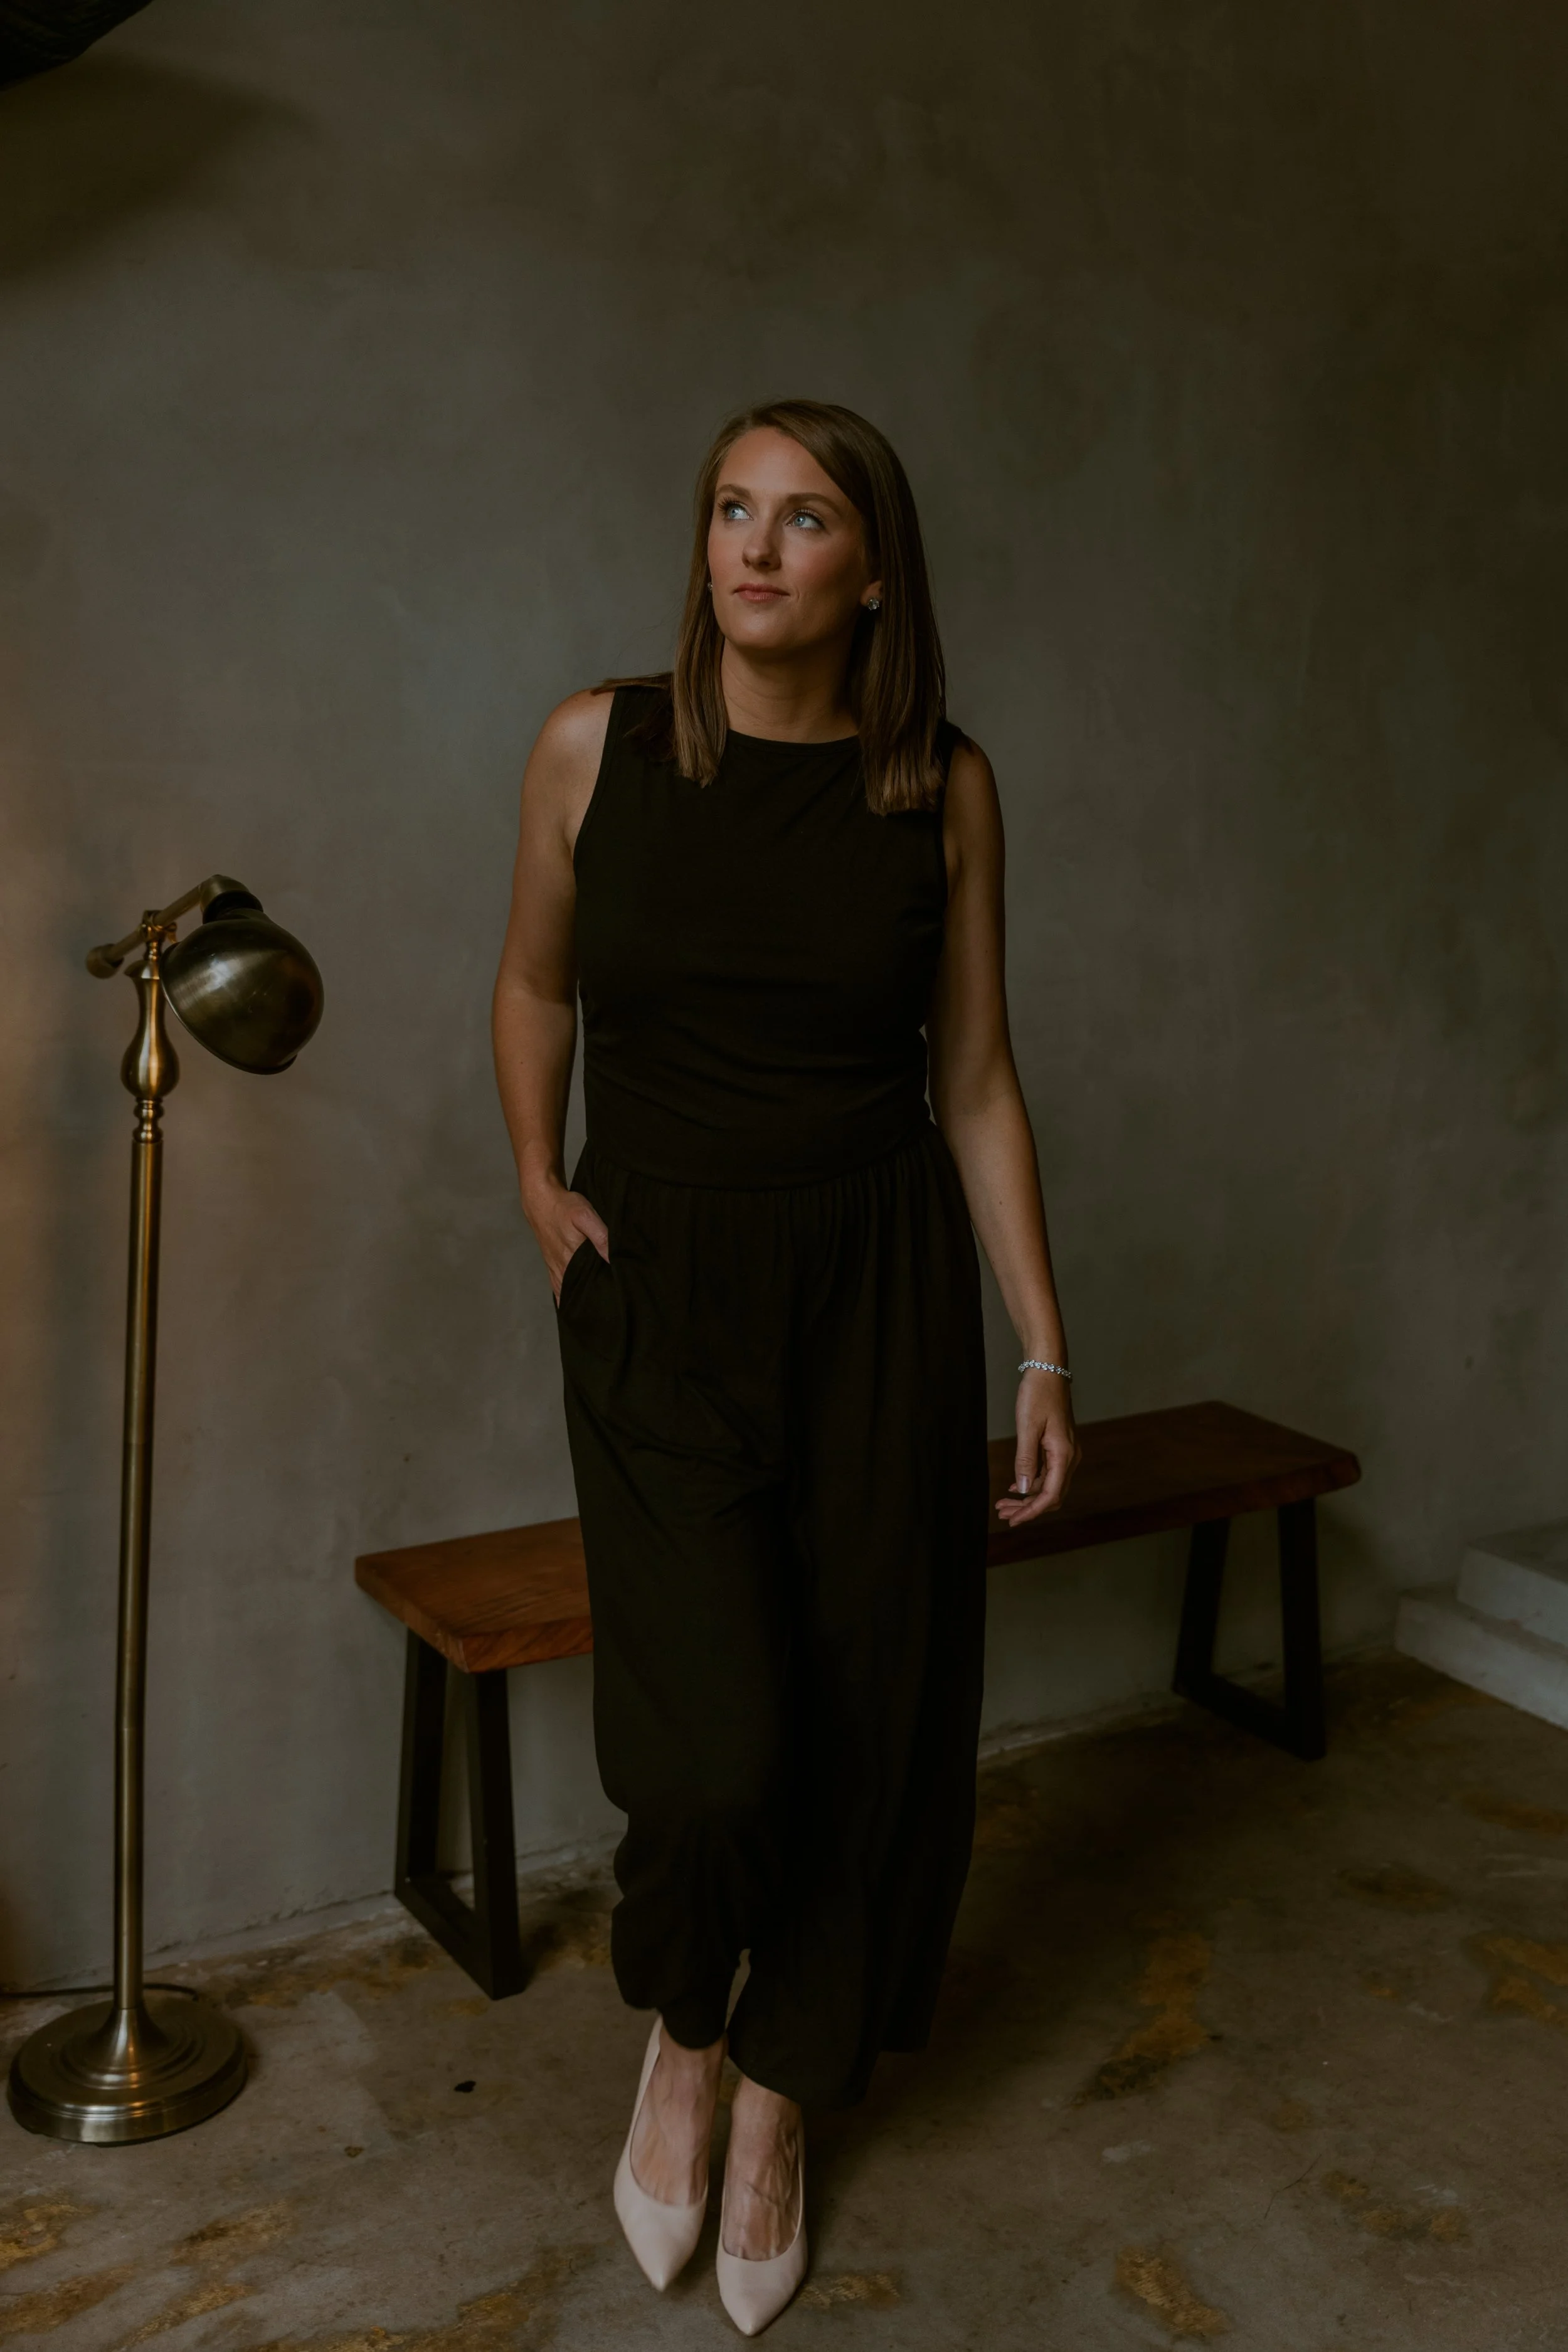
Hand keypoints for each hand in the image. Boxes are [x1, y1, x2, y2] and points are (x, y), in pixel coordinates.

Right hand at [523, 1178, 609, 1303]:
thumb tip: (613, 1259)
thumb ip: (601, 1237)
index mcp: (571, 1259)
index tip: (616, 1305)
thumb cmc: (564, 1206)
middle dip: (593, 1303)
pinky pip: (558, 1289)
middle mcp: (562, 1268)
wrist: (541, 1199)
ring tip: (595, 1314)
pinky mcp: (552, 1265)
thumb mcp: (586, 1216)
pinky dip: (566, 1298)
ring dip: (580, 1302)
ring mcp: (555, 1268)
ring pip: (568, 1293)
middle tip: (610, 1313)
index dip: (602, 1297)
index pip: (589, 1286)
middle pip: (579, 1293)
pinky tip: (573, 1307)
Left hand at [996, 1369, 1078, 1525]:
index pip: (1050, 1495)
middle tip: (1003, 1514)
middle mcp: (1069, 1457)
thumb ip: (1026, 1460)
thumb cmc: (1038, 1394)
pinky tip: (1016, 1487)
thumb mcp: (1027, 1427)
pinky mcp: (1058, 1446)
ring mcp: (1065, 1452)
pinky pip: (1048, 1473)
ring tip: (1004, 1503)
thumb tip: (1024, 1489)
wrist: (1048, 1371)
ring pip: (1048, 1485)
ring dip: (1028, 1497)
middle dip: (1028, 1508)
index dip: (1032, 1511)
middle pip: (1051, 1495)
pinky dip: (1032, 1483)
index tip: (1013, 1520)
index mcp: (1064, 1455)